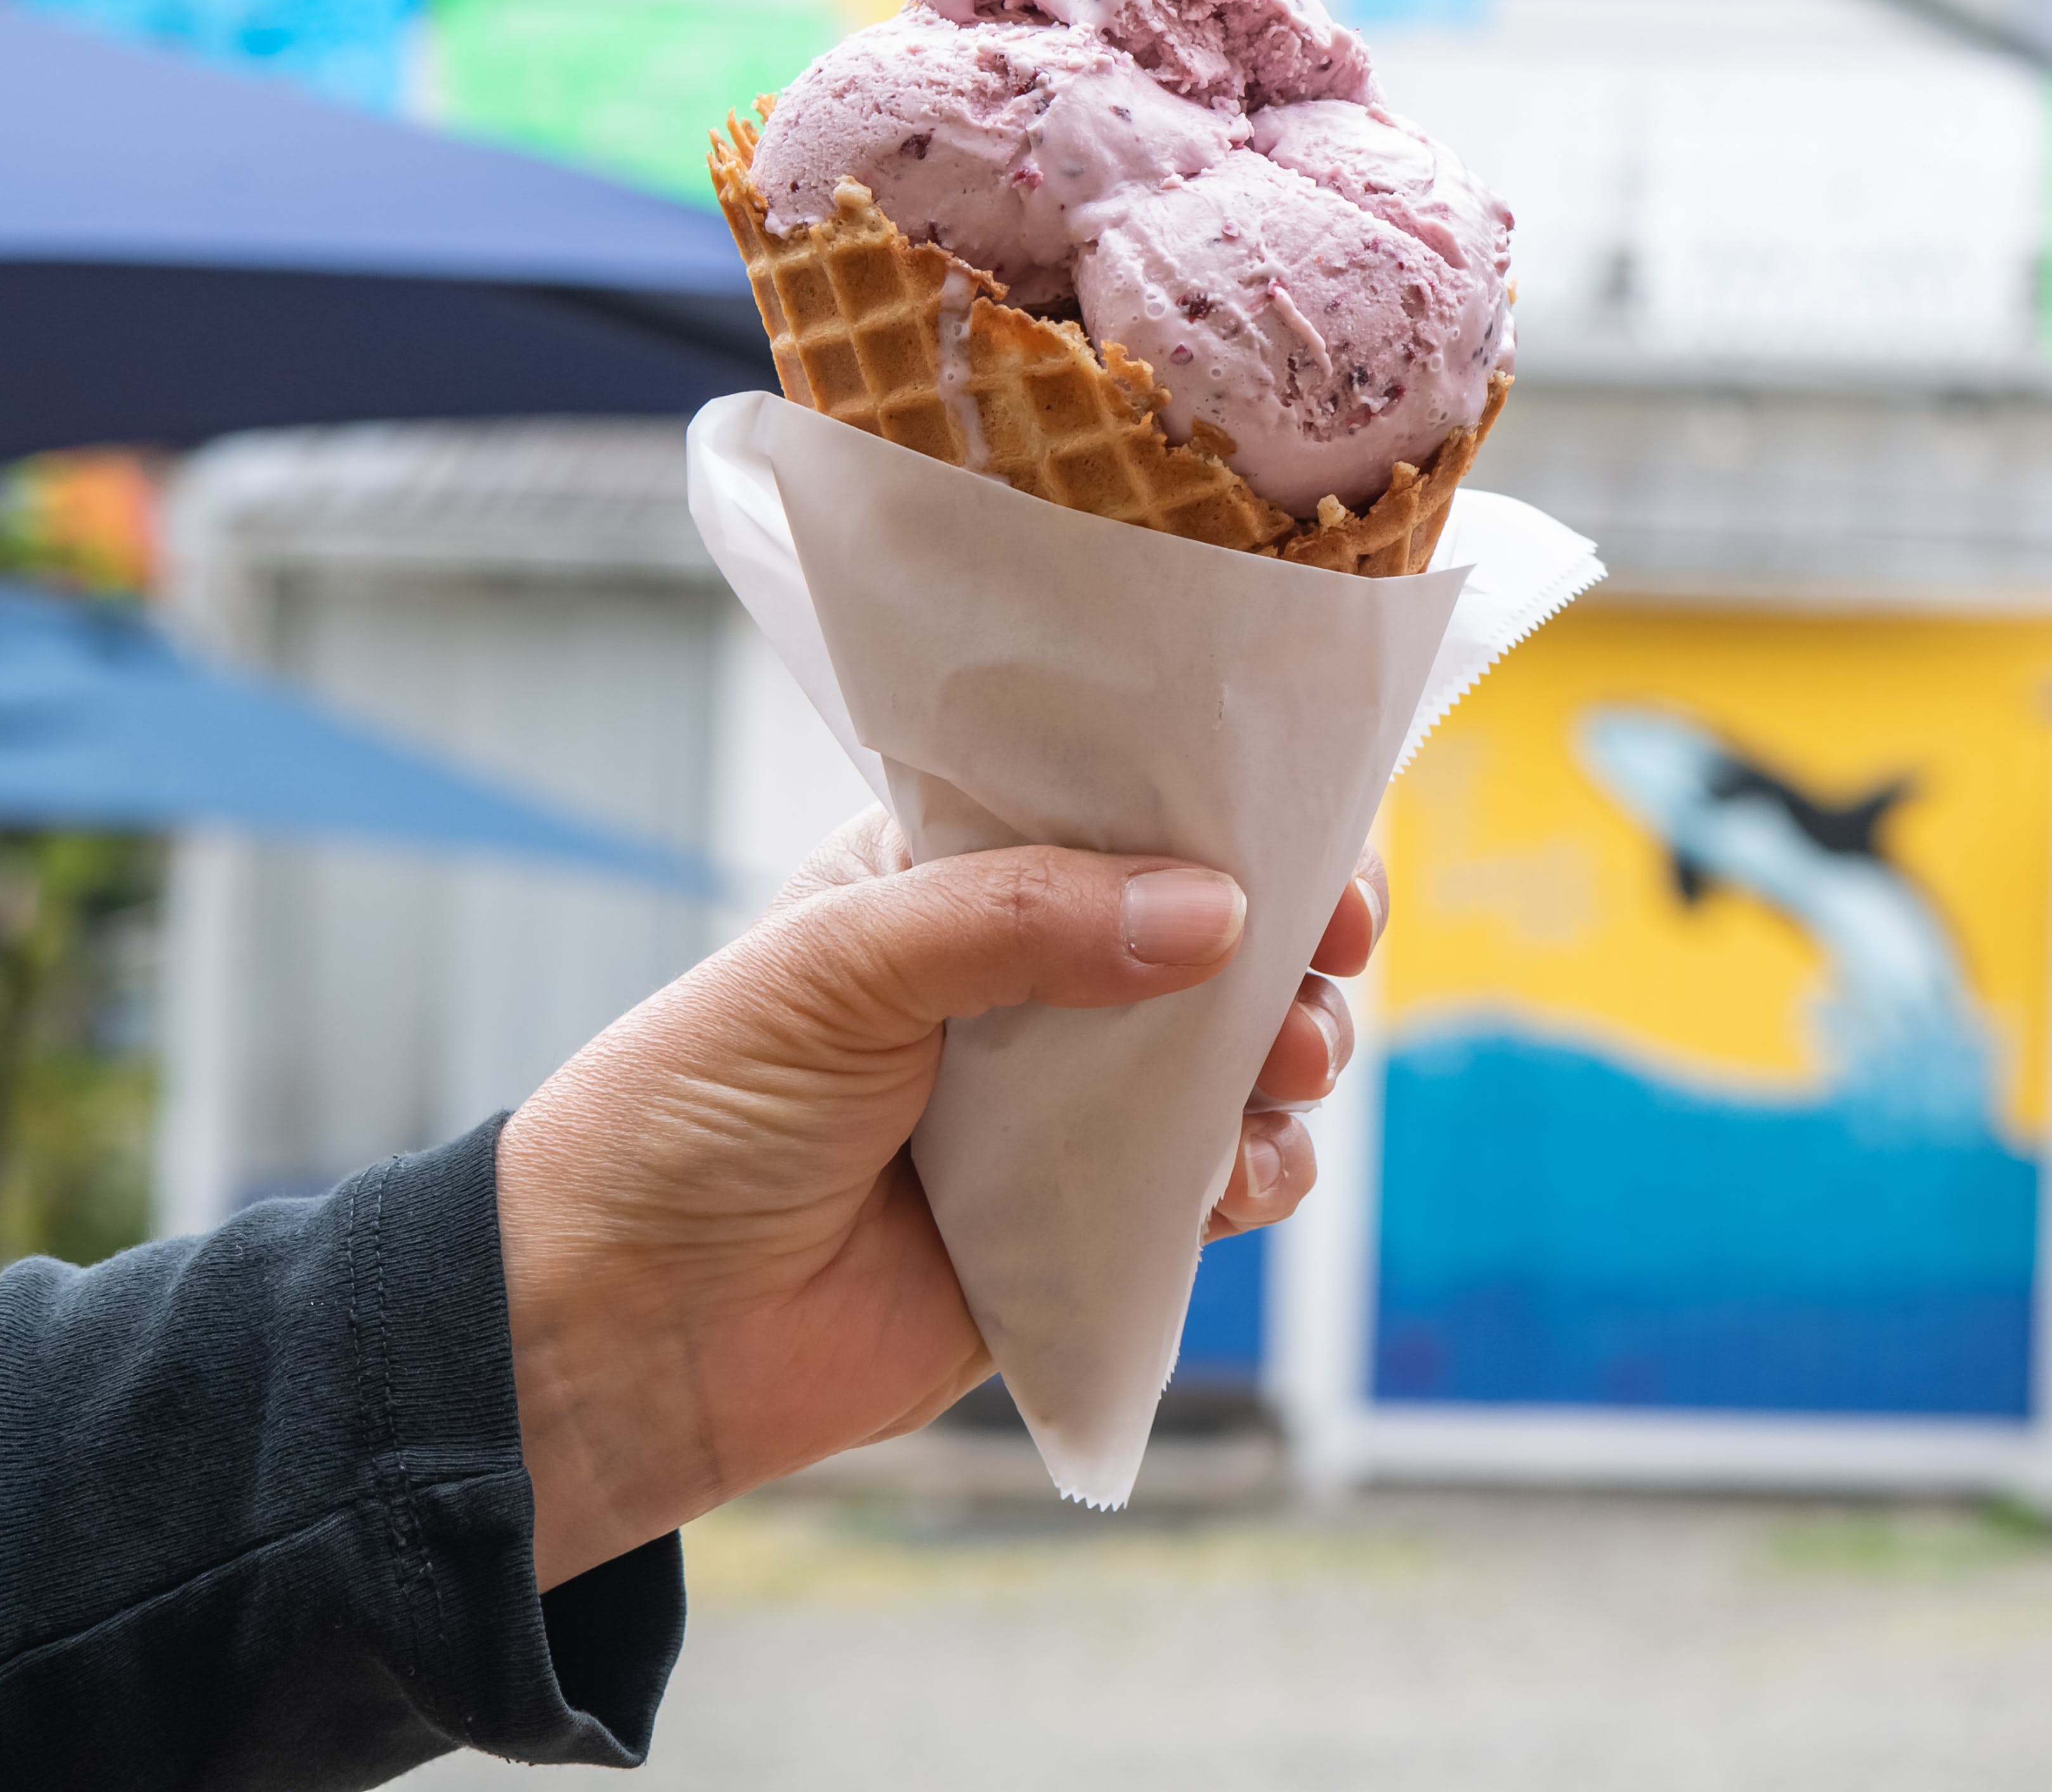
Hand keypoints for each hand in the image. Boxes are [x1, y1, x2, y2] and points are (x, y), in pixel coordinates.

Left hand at [495, 807, 1385, 1586]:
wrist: (625, 1331)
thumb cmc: (692, 1113)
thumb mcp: (840, 968)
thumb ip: (1021, 921)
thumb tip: (1216, 913)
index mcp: (960, 883)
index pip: (1130, 818)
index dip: (1239, 822)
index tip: (1318, 852)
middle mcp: (1030, 985)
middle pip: (1218, 939)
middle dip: (1295, 948)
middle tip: (1328, 966)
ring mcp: (1065, 1110)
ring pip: (1241, 1060)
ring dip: (1294, 1058)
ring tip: (1288, 1072)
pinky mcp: (1085, 1228)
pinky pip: (1217, 1189)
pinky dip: (1260, 1176)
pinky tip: (1244, 1179)